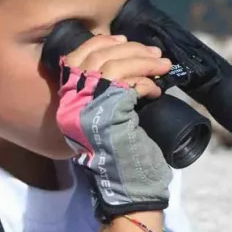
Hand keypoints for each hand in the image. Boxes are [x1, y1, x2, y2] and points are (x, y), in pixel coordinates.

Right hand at [56, 34, 173, 221]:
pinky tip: (155, 91)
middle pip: (96, 57)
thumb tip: (129, 60)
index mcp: (68, 104)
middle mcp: (71, 106)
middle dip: (130, 49)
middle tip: (154, 53)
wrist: (129, 190)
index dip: (99, 43)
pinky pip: (129, 84)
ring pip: (113, 65)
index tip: (123, 41)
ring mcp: (87, 110)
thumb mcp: (109, 118)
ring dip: (143, 60)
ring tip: (162, 65)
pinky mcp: (108, 116)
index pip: (75, 58)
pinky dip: (146, 82)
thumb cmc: (124, 156)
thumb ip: (108, 92)